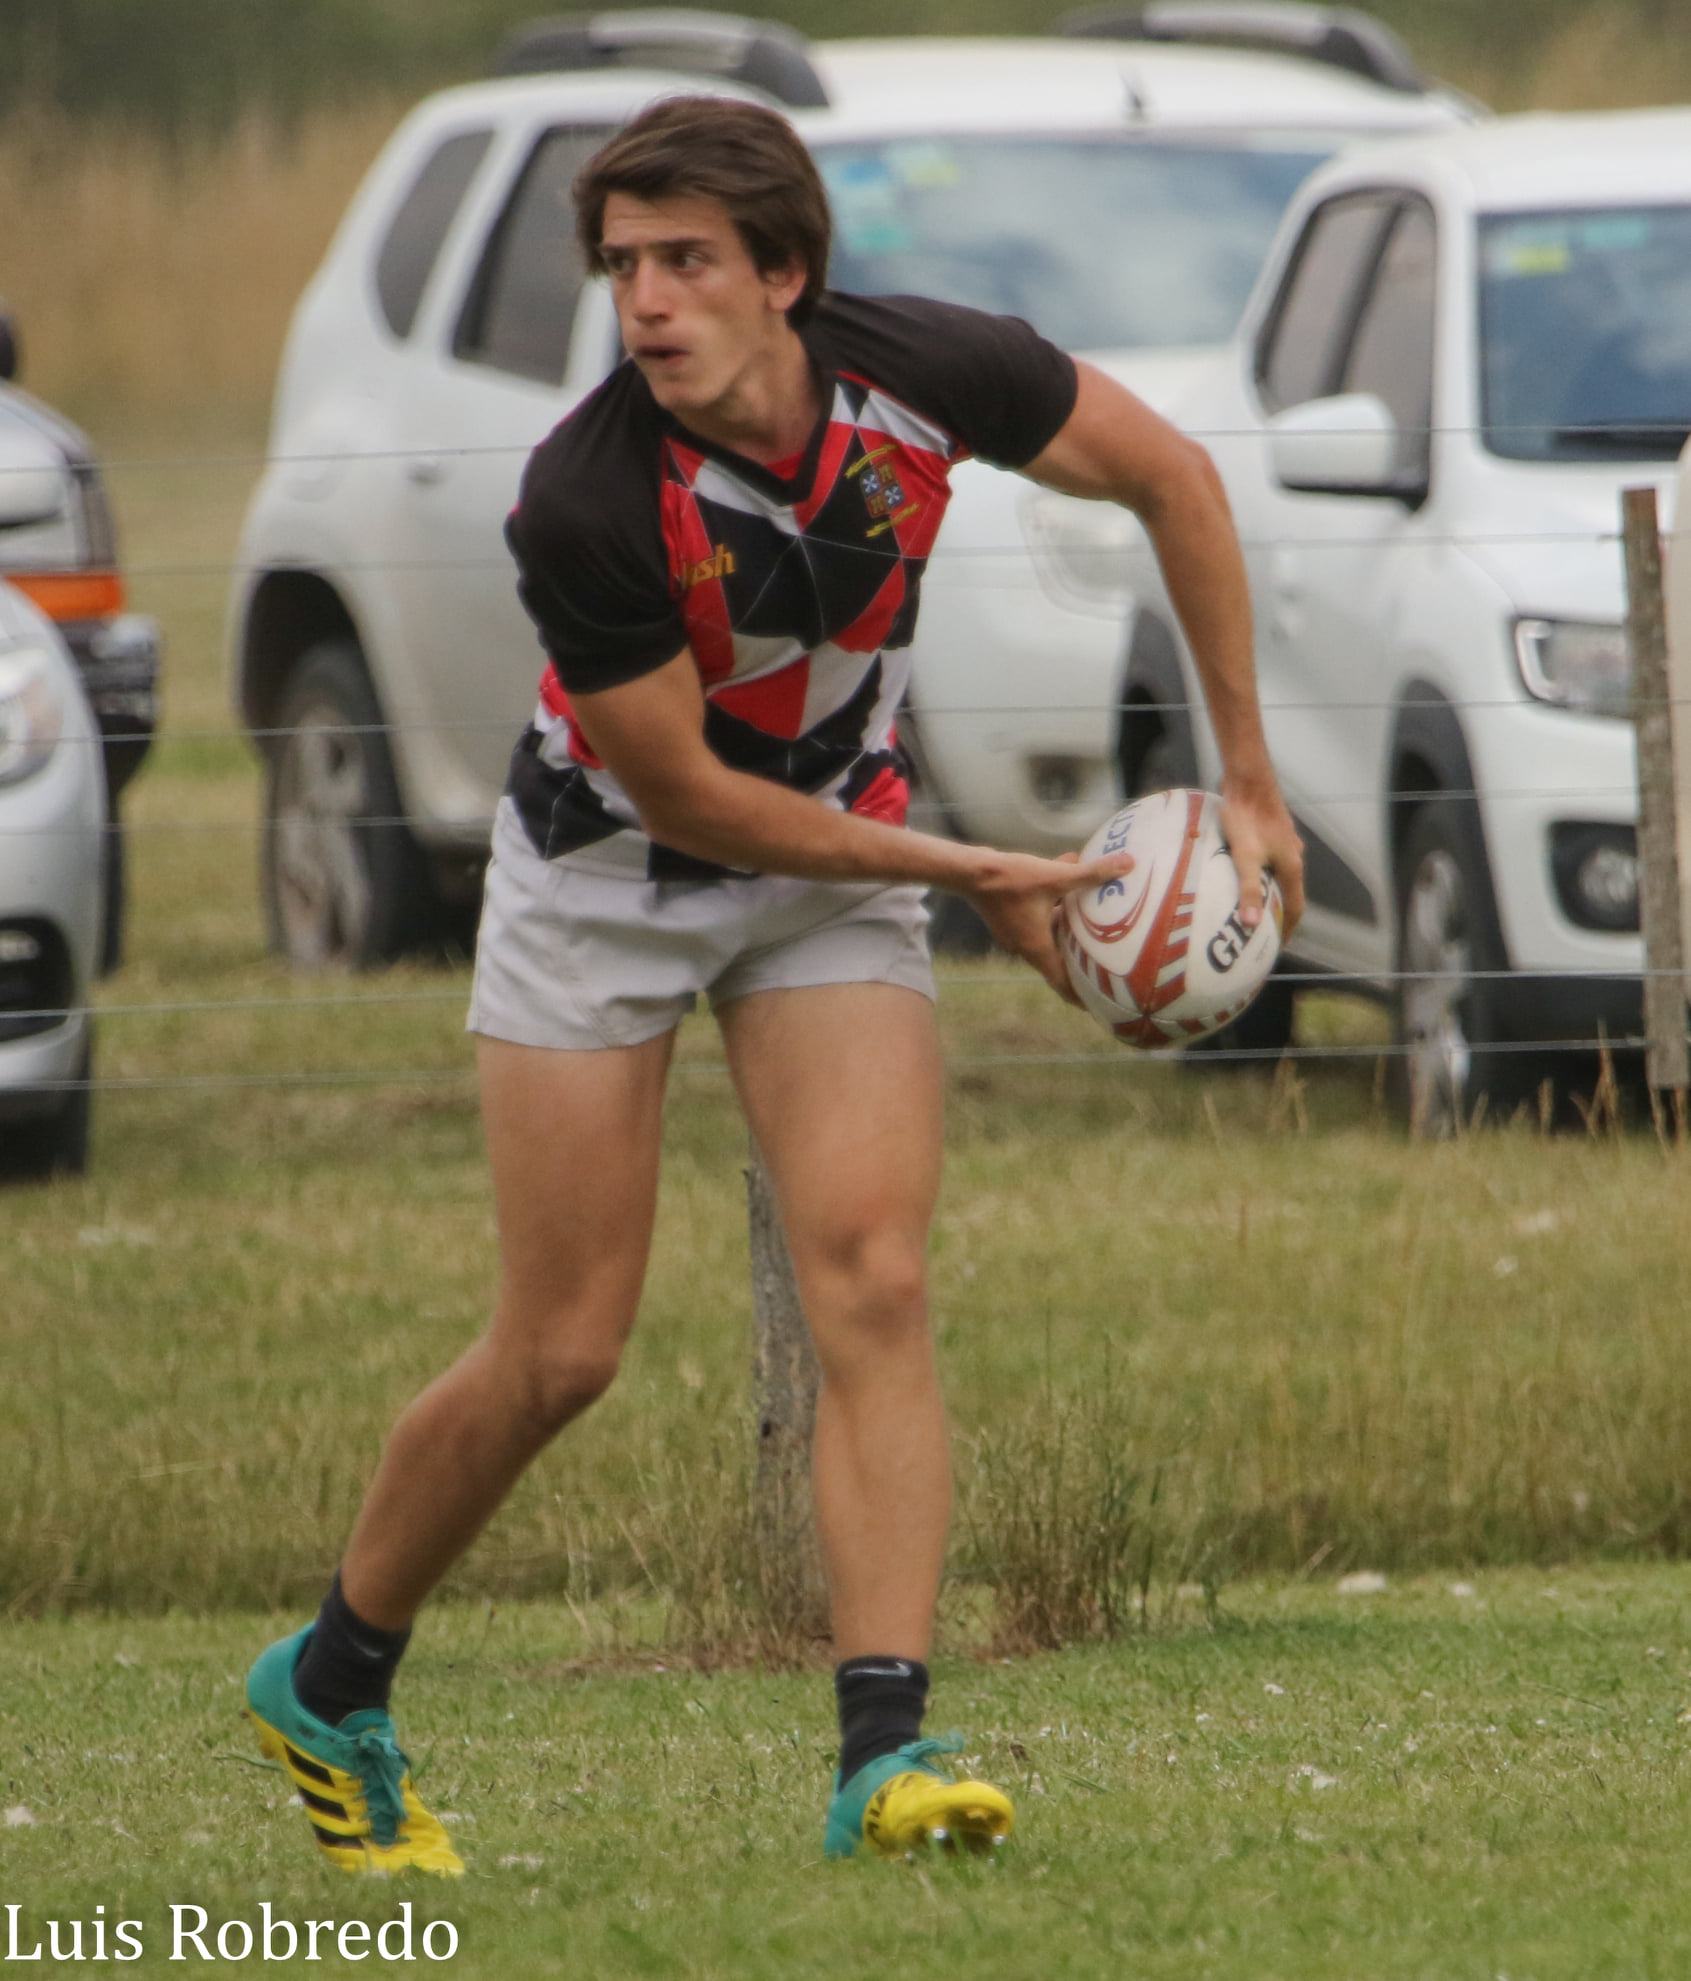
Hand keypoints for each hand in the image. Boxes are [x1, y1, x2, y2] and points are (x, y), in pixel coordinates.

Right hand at [959, 846, 1133, 1003]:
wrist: (970, 871)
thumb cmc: (1009, 879)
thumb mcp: (1055, 876)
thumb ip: (1091, 873)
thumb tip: (1128, 864)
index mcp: (1036, 947)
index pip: (1061, 981)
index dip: (1080, 995)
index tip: (1098, 1004)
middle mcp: (1025, 945)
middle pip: (1058, 958)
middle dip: (1080, 956)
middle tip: (1106, 959)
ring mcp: (1016, 931)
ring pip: (1050, 934)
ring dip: (1069, 927)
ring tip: (1093, 919)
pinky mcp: (1010, 916)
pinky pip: (1039, 919)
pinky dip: (1055, 908)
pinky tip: (1070, 882)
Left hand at [1220, 775, 1304, 934]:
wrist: (1247, 778)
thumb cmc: (1247, 816)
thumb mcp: (1245, 856)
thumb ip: (1248, 889)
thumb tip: (1252, 924)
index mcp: (1292, 866)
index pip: (1295, 907)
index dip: (1286, 929)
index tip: (1275, 946)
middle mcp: (1293, 855)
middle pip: (1288, 892)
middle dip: (1275, 913)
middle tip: (1258, 932)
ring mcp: (1283, 842)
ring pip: (1278, 875)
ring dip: (1266, 893)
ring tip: (1247, 907)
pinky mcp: (1271, 831)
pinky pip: (1268, 861)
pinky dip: (1258, 874)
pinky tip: (1239, 874)